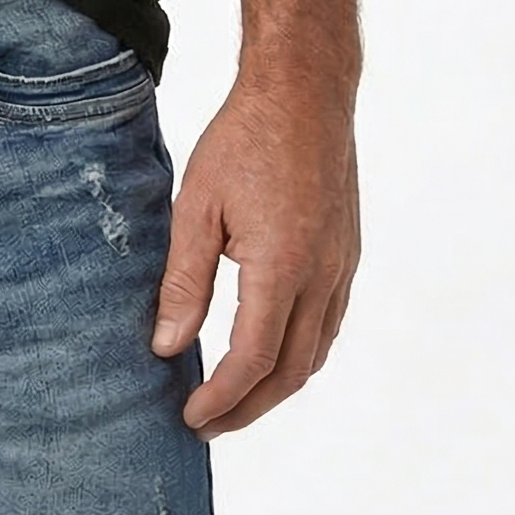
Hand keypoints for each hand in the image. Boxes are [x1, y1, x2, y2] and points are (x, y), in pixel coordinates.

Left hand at [150, 74, 360, 438]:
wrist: (305, 91)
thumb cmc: (245, 138)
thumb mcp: (197, 205)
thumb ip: (184, 280)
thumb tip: (167, 345)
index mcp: (282, 267)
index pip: (251, 360)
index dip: (221, 398)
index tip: (190, 416)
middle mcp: (322, 277)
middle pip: (290, 372)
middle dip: (248, 408)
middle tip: (207, 423)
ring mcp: (342, 267)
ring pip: (315, 353)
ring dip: (276, 386)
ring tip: (234, 398)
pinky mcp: (347, 254)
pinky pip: (328, 324)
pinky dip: (300, 353)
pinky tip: (272, 352)